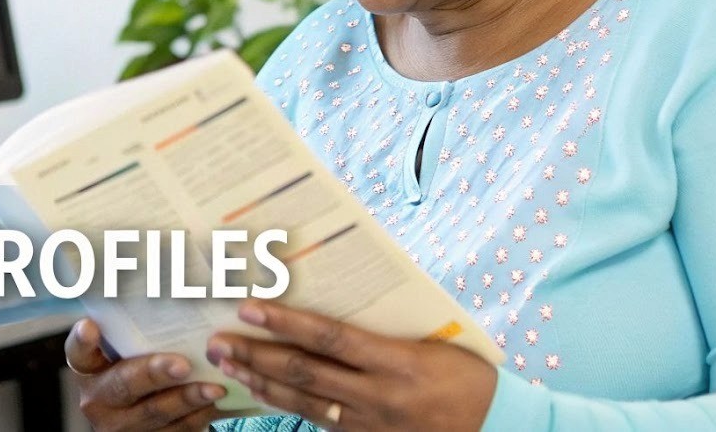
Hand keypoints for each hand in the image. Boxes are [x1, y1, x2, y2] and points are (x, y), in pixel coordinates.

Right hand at [65, 318, 231, 430]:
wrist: (136, 414)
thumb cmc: (137, 366)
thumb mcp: (127, 348)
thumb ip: (137, 329)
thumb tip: (174, 278)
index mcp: (87, 369)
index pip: (78, 351)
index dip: (83, 340)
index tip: (90, 327)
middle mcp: (97, 399)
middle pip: (124, 384)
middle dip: (155, 373)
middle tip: (182, 364)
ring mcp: (120, 426)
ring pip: (155, 412)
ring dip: (187, 399)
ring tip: (214, 386)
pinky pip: (174, 431)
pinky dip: (198, 417)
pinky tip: (216, 403)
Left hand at [205, 301, 496, 431]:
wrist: (497, 426)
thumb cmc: (464, 372)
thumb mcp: (429, 342)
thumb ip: (380, 328)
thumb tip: (330, 296)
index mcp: (398, 362)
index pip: (329, 338)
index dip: (286, 323)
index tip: (249, 307)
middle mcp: (380, 396)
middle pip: (305, 373)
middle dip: (257, 356)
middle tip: (219, 342)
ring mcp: (372, 424)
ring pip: (305, 403)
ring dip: (262, 383)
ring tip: (229, 365)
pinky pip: (320, 423)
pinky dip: (286, 407)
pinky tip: (261, 393)